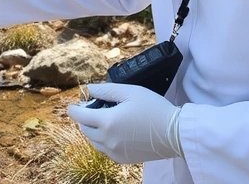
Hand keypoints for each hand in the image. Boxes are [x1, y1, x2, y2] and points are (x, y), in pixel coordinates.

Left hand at [66, 83, 182, 163]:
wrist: (175, 133)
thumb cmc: (154, 109)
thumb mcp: (131, 92)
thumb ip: (106, 90)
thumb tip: (90, 89)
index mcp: (107, 122)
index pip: (79, 116)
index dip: (74, 109)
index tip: (74, 105)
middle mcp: (108, 139)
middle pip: (85, 129)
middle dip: (85, 118)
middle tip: (94, 108)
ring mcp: (114, 151)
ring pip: (93, 141)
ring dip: (93, 130)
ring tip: (105, 119)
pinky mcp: (123, 159)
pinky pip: (104, 150)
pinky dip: (103, 140)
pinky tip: (114, 132)